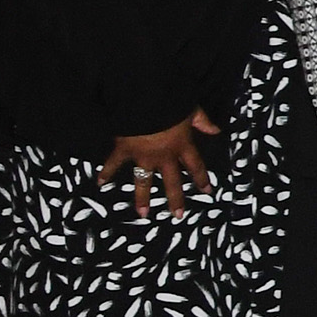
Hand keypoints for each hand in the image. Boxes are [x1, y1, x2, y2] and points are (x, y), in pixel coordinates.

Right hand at [100, 110, 219, 218]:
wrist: (145, 100)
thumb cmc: (171, 104)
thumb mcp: (192, 111)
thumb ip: (204, 122)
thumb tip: (217, 131)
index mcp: (182, 146)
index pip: (196, 166)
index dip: (202, 179)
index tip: (207, 191)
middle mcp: (164, 156)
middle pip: (172, 182)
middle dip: (175, 199)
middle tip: (177, 215)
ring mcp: (143, 156)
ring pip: (144, 181)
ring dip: (143, 198)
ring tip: (143, 213)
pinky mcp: (124, 150)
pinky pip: (114, 164)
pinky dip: (105, 172)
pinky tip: (100, 183)